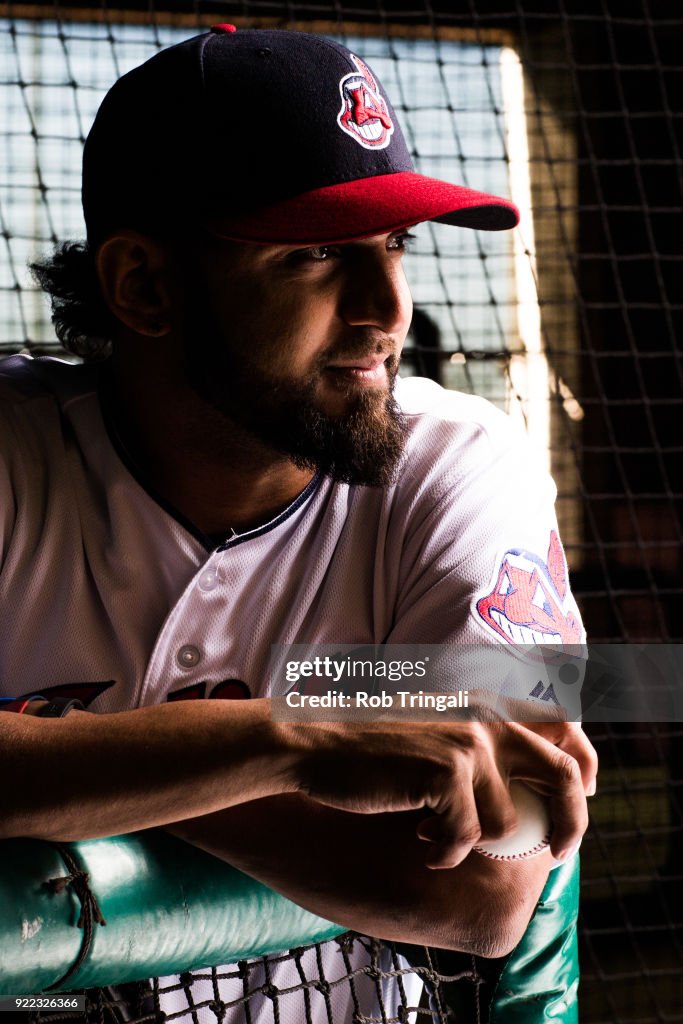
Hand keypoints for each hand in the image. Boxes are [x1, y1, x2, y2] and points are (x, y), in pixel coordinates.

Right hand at [285, 718, 595, 868]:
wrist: (314, 743)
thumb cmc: (369, 747)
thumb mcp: (434, 733)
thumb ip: (478, 750)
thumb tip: (523, 799)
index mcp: (486, 705)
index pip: (560, 729)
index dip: (582, 766)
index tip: (583, 796)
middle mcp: (487, 719)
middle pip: (563, 775)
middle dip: (571, 822)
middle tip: (560, 852)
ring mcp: (469, 745)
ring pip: (506, 823)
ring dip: (472, 841)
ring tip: (433, 835)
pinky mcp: (446, 775)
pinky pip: (465, 839)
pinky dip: (443, 852)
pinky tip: (418, 841)